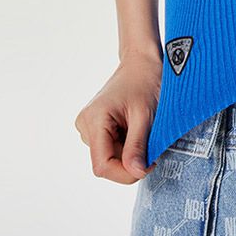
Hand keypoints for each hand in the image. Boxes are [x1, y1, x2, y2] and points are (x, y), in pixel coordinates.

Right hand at [73, 50, 161, 182]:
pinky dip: (126, 144)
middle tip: (151, 145)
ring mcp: (88, 125)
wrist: (141, 61)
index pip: (102, 165)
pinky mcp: (95, 125)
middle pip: (106, 162)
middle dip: (130, 161)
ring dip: (129, 151)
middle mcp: (85, 124)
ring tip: (141, 129)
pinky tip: (134, 128)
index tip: (149, 165)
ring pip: (109, 156)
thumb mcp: (145, 116)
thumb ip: (137, 146)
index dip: (125, 173)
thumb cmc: (145, 81)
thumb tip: (135, 173)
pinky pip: (110, 147)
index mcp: (94, 119)